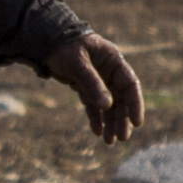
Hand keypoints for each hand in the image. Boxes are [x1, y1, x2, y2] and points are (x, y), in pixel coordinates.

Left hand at [48, 28, 145, 146]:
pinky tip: (97, 132)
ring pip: (108, 105)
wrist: (46, 40)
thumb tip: (107, 106)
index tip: (137, 122)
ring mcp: (98, 80)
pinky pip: (93, 105)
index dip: (135, 104)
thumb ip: (92, 83)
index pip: (130, 85)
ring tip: (109, 141)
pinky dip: (95, 118)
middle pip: (120, 99)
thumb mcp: (78, 64)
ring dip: (110, 122)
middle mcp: (109, 71)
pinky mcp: (85, 86)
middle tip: (121, 138)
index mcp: (113, 61)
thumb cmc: (64, 47)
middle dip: (121, 119)